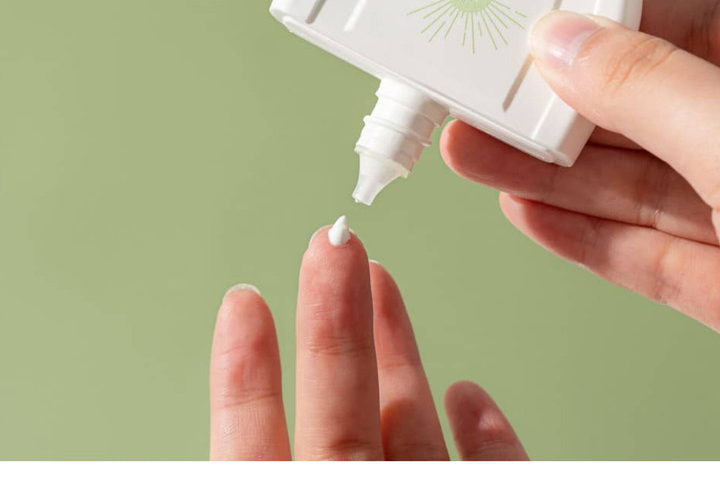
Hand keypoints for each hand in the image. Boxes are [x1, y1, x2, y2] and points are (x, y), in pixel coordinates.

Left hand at [209, 225, 527, 459]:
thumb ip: (263, 464)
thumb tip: (228, 442)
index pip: (254, 447)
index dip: (245, 375)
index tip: (243, 300)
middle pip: (341, 412)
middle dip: (335, 318)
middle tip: (331, 244)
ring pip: (408, 433)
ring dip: (399, 354)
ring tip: (382, 282)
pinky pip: (492, 475)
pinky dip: (487, 436)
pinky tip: (470, 396)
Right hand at [442, 0, 719, 401]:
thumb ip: (653, 89)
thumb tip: (568, 40)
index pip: (685, 24)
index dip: (599, 25)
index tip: (527, 30)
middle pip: (646, 108)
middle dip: (554, 110)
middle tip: (481, 100)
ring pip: (637, 183)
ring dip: (549, 174)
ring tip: (477, 154)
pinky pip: (650, 251)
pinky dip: (586, 237)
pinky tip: (531, 213)